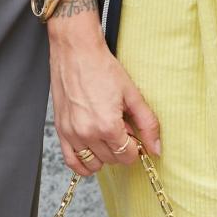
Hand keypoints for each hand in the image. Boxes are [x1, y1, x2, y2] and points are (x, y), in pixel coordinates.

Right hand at [48, 0, 160, 175]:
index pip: (127, 156)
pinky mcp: (60, 131)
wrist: (75, 51)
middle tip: (120, 128)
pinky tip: (92, 154)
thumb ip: (147, 124)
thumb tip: (156, 148)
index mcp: (107, 125)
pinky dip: (82, 165)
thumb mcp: (132, 94)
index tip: (133, 134)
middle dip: (121, 148)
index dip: (135, 147)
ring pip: (93, 163)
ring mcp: (71, 133)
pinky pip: (71, 162)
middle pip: (112, 160)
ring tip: (106, 136)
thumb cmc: (101, 67)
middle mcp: (87, 133)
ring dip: (104, 155)